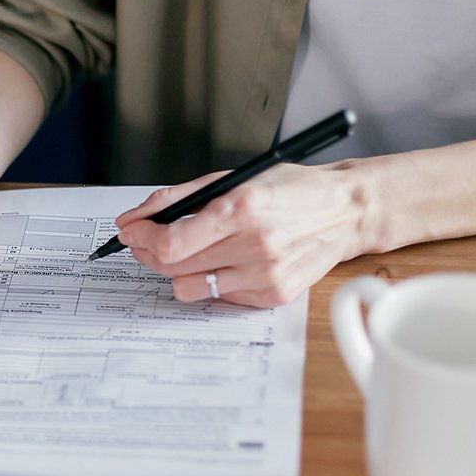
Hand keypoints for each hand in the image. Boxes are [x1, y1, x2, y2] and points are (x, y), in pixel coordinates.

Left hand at [113, 161, 371, 306]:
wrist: (345, 212)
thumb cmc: (288, 190)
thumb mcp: (232, 179)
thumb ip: (177, 198)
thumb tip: (133, 218)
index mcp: (241, 210)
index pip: (170, 243)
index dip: (141, 239)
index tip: (130, 231)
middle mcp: (254, 246)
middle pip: (173, 267)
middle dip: (148, 253)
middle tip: (146, 241)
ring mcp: (265, 275)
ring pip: (189, 288)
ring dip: (177, 270)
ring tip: (188, 251)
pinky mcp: (273, 295)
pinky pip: (219, 296)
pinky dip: (211, 279)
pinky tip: (226, 261)